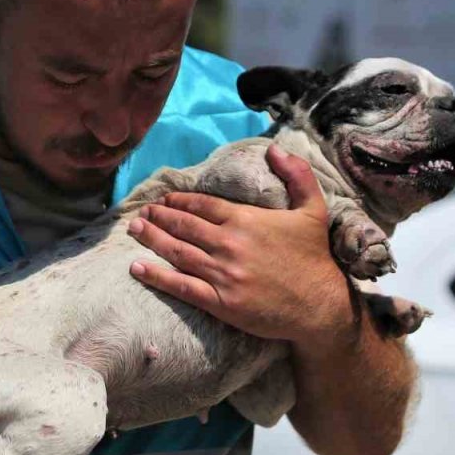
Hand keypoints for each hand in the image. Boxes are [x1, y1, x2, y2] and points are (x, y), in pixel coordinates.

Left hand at [127, 145, 348, 344]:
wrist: (321, 305)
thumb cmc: (314, 257)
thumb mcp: (313, 209)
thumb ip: (297, 174)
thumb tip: (275, 149)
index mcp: (245, 219)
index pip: (202, 205)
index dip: (178, 201)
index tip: (163, 199)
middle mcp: (229, 244)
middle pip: (183, 225)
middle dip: (158, 217)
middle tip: (140, 213)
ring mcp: (223, 274)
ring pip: (177, 252)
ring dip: (151, 239)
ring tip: (134, 230)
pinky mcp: (220, 301)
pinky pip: (181, 286)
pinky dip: (156, 276)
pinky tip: (137, 267)